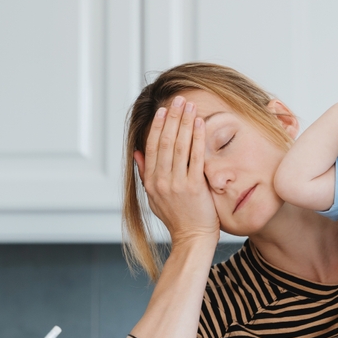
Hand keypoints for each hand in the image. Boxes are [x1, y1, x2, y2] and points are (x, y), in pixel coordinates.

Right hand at [134, 96, 219, 245]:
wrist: (192, 238)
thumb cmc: (176, 218)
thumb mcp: (154, 198)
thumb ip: (145, 174)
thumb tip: (138, 152)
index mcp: (150, 182)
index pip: (152, 147)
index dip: (158, 127)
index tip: (164, 110)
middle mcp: (161, 181)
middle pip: (165, 142)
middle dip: (173, 118)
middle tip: (179, 99)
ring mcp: (177, 184)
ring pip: (179, 146)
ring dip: (184, 123)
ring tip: (189, 106)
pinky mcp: (193, 187)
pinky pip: (195, 157)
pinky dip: (197, 138)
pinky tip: (200, 124)